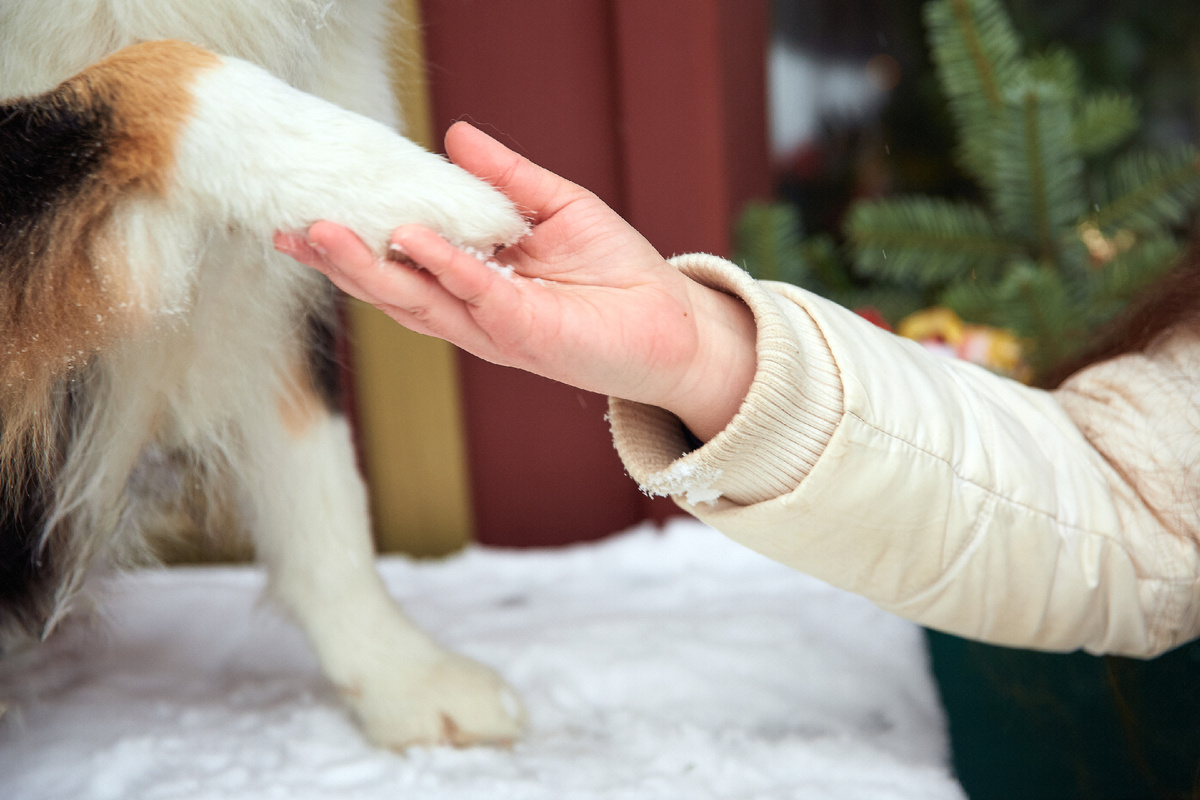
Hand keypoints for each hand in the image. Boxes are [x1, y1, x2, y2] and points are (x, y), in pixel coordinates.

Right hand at [274, 122, 755, 440]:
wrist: (669, 319)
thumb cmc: (616, 268)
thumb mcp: (554, 206)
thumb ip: (503, 177)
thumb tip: (454, 135)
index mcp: (472, 278)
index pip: (401, 258)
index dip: (355, 238)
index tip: (307, 210)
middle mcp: (471, 307)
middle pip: (390, 287)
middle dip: (338, 260)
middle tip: (287, 229)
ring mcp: (491, 325)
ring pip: (415, 300)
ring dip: (367, 270)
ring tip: (319, 234)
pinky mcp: (523, 333)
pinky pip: (475, 294)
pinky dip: (443, 265)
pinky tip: (410, 238)